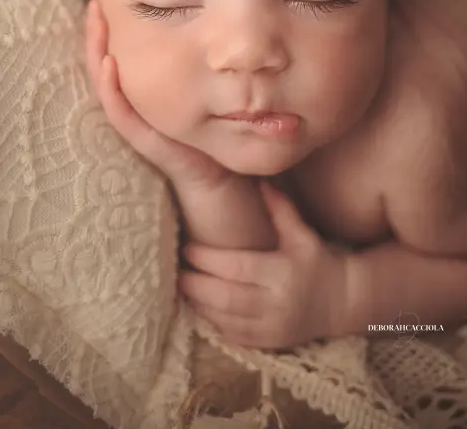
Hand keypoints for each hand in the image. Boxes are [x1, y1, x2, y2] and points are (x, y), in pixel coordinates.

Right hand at [85, 0, 228, 190]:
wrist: (217, 177)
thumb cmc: (209, 129)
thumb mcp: (200, 87)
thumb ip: (197, 62)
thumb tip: (207, 20)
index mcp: (141, 92)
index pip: (116, 54)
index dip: (107, 28)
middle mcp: (133, 104)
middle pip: (103, 65)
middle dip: (96, 34)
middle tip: (93, 4)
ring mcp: (134, 122)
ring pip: (105, 85)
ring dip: (96, 54)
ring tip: (95, 25)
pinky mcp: (142, 139)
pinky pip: (120, 113)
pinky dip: (111, 89)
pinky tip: (109, 64)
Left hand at [179, 182, 348, 348]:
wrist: (344, 301)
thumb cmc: (318, 261)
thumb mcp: (301, 233)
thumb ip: (279, 208)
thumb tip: (260, 179)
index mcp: (281, 271)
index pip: (237, 267)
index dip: (209, 258)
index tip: (188, 247)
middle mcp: (276, 302)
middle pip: (226, 296)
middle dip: (197, 285)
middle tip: (178, 272)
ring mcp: (273, 326)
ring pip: (227, 319)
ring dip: (201, 305)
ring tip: (183, 288)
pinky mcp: (271, 342)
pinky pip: (236, 336)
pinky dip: (215, 323)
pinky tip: (202, 309)